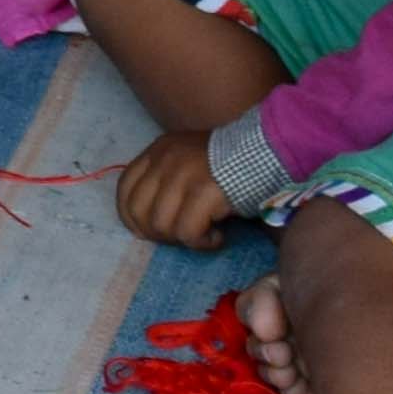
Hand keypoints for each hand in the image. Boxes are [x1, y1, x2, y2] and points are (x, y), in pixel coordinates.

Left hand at [116, 127, 243, 249]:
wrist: (268, 150)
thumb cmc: (230, 163)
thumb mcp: (188, 161)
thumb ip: (166, 182)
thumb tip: (146, 226)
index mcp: (158, 151)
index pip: (125, 189)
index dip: (131, 218)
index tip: (148, 233)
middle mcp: (164, 160)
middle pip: (139, 211)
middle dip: (157, 234)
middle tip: (183, 237)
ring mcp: (182, 175)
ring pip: (161, 225)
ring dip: (183, 240)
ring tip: (206, 235)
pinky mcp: (203, 192)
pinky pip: (187, 232)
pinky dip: (202, 243)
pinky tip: (219, 237)